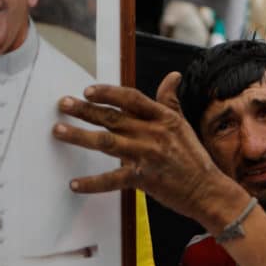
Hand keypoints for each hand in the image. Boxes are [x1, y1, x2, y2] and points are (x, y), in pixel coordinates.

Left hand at [53, 72, 242, 225]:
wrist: (207, 189)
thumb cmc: (193, 157)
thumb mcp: (183, 124)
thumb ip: (170, 100)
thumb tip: (173, 76)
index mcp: (162, 118)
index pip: (131, 99)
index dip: (108, 93)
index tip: (88, 90)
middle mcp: (152, 133)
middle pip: (112, 118)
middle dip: (84, 109)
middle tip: (63, 104)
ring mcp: (146, 156)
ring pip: (106, 142)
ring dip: (79, 136)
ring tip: (59, 131)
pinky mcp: (143, 178)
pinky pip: (112, 179)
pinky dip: (92, 183)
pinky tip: (74, 184)